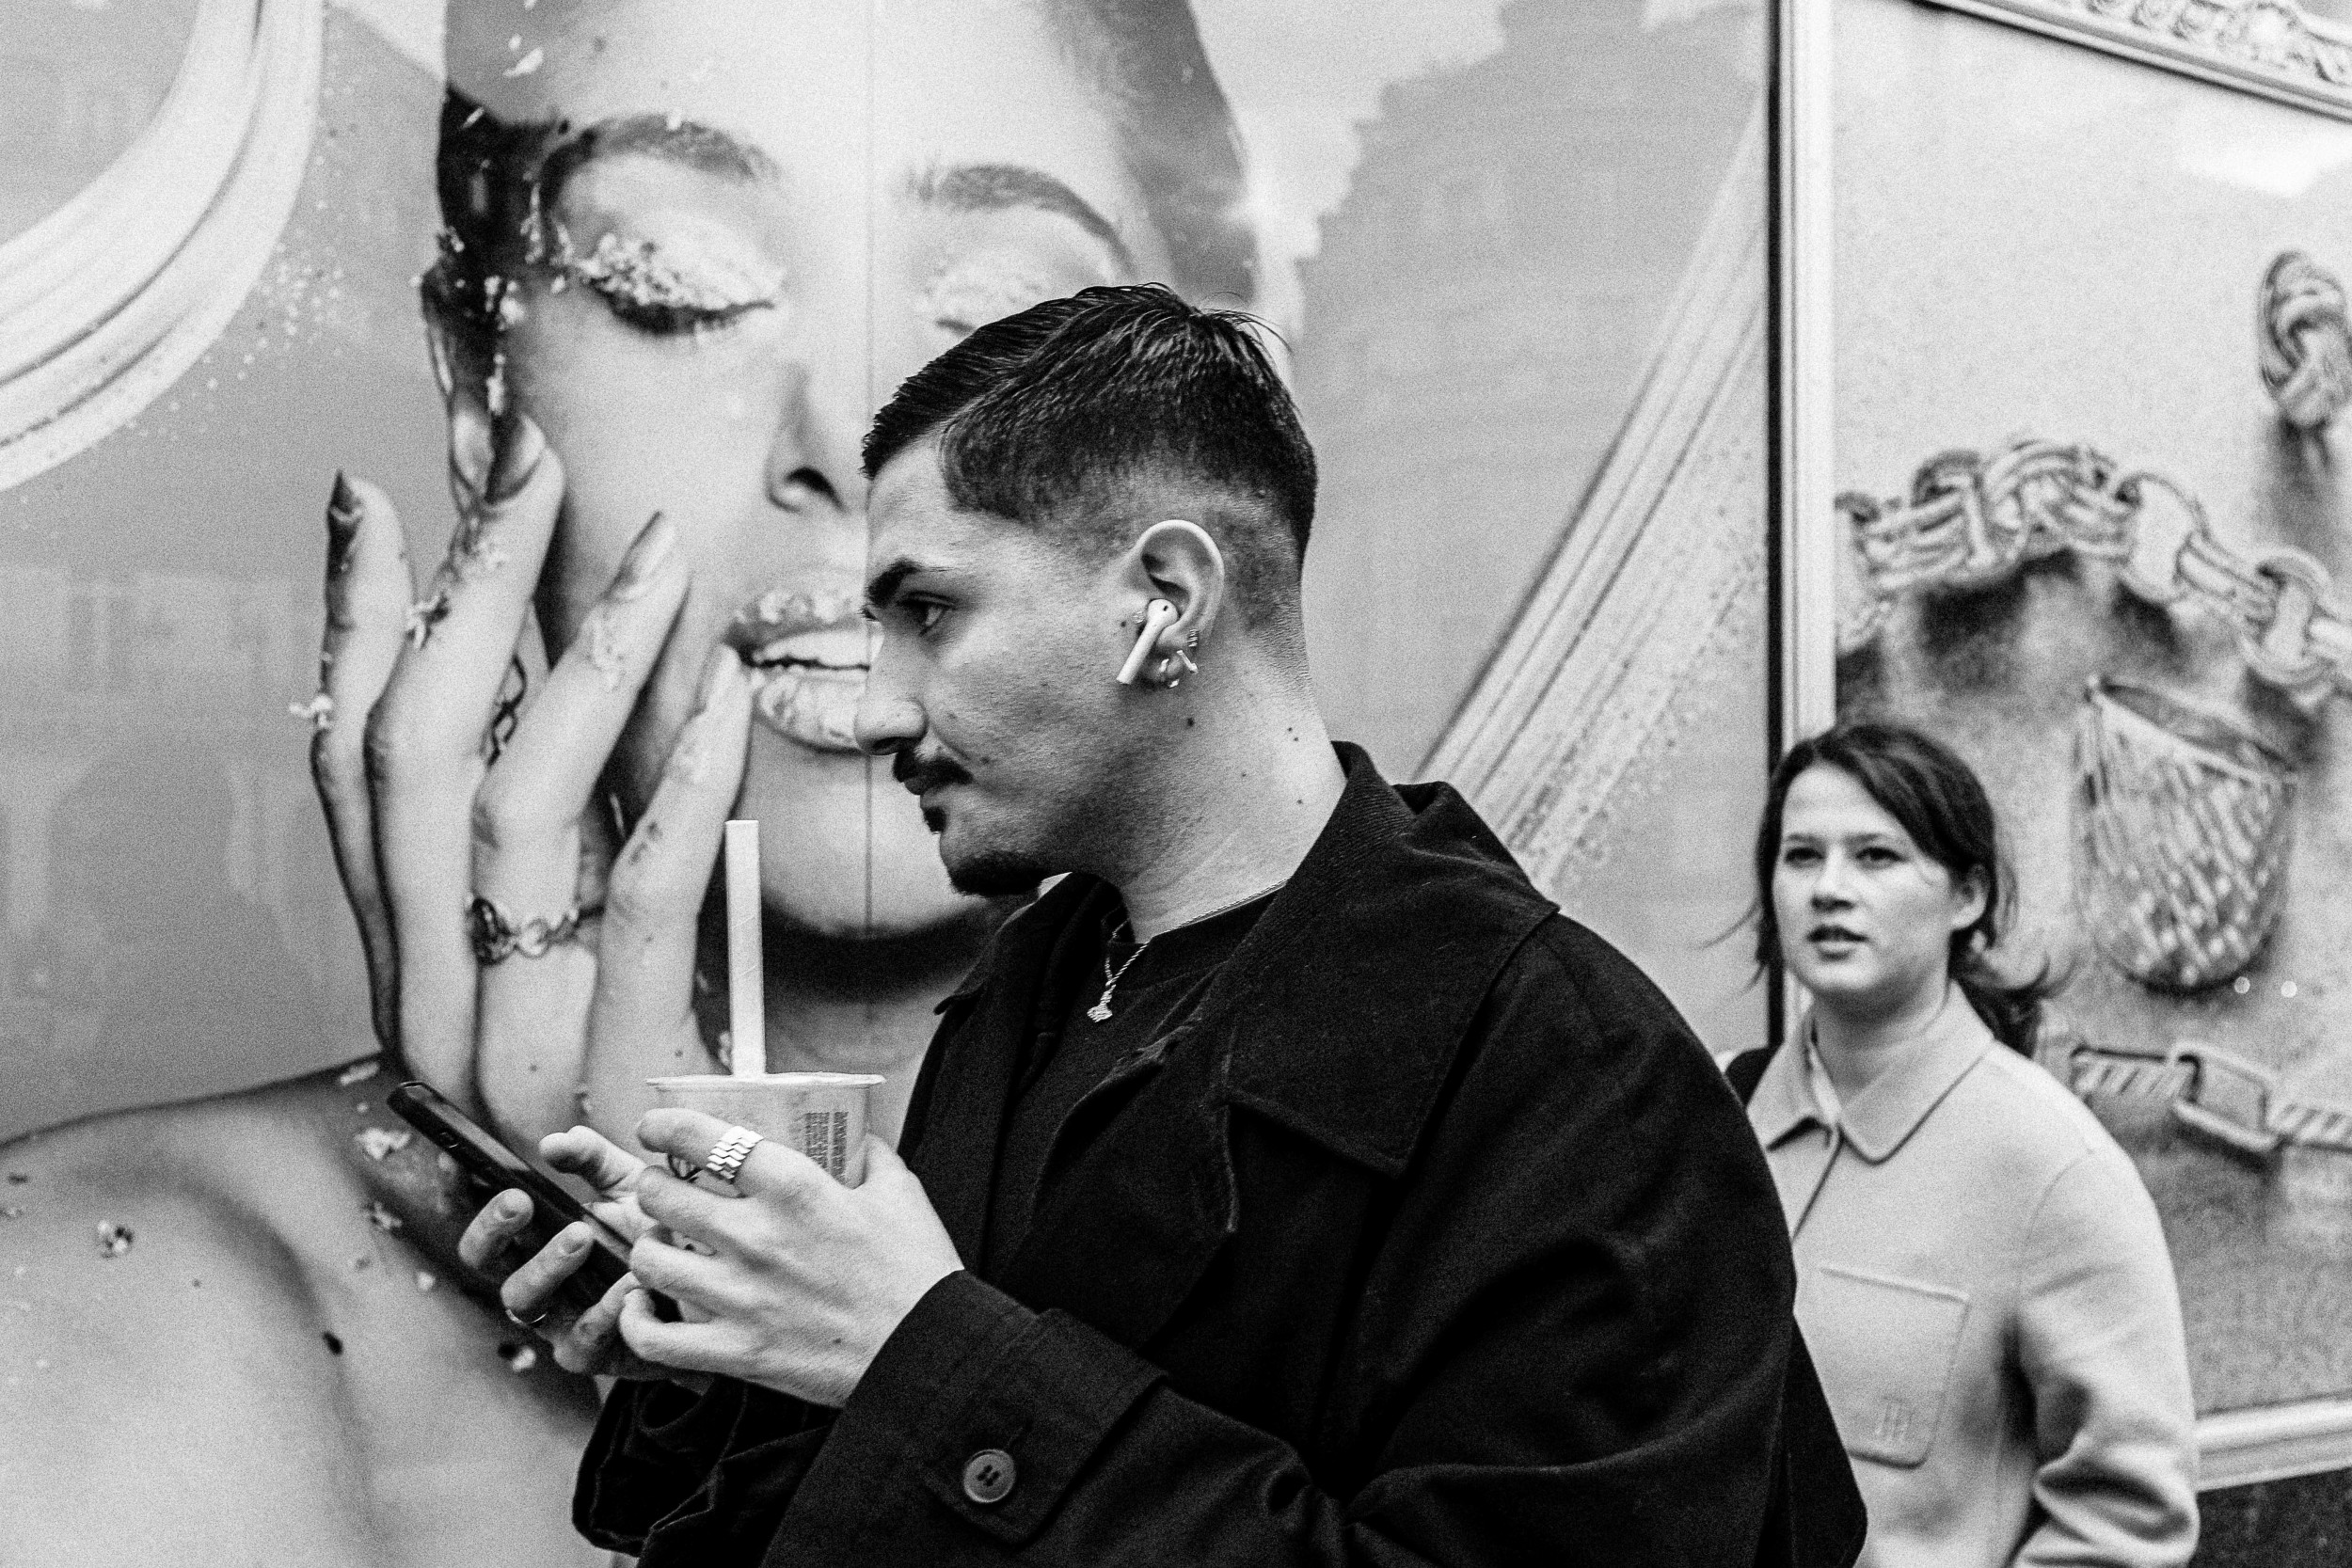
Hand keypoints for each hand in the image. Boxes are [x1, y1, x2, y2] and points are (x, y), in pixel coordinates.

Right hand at [308, 397, 749, 1153]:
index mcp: (405, 971)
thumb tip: (550, 701)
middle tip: (534, 468)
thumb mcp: (557, 992)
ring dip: (587, 655)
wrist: (691, 1292)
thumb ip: (536, 875)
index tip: (380, 498)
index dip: (354, 622)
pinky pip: (635, 894)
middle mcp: (426, 1004)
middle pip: (414, 756)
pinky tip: (728, 690)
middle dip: (467, 591)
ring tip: (658, 554)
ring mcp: (506, 1050)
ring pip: (514, 804)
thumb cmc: (644, 1124)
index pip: (348, 766)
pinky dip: (683, 776)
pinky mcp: (613, 1071)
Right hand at [457, 1124, 705, 1385]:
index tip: (455, 1157)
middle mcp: (533, 1275)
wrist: (710, 1292)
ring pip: (522, 1299)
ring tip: (582, 1235)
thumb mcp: (632, 1186)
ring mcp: (554, 1318)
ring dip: (547, 1264)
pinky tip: (629, 1285)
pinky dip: (603, 1310)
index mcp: (533, 1232)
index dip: (459, 1186)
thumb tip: (555, 1141)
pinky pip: (580, 1340)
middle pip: (481, 1258)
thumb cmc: (657, 1235)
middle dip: (492, 1228)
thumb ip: (595, 1160)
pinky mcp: (588, 1354)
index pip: (478, 1210)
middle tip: (520, 1201)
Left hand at [614, 1109, 963, 1406]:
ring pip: (647, 1260)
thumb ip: (872, 1157)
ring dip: (647, 1245)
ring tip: (661, 1244)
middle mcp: (757, 1238)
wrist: (928, 1353)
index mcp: (795, 1189)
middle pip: (661, 1195)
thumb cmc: (918, 1272)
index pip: (705, 1138)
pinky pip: (654, 1338)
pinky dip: (635, 1321)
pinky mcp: (737, 1351)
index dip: (665, 1125)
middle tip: (664, 1190)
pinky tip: (643, 1307)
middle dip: (653, 1186)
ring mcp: (741, 1298)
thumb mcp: (902, 1193)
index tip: (654, 1127)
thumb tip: (857, 1137)